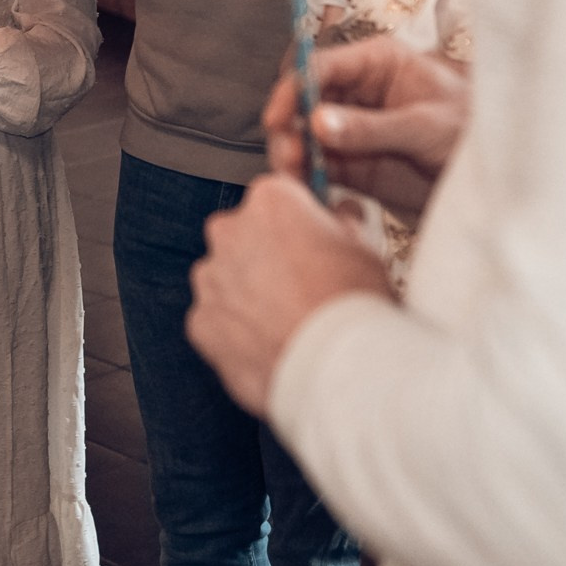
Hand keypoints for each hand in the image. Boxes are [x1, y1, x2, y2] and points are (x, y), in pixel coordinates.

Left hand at [188, 175, 392, 418]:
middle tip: (302, 286)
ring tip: (287, 320)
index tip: (311, 241)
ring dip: (249, 292)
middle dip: (267, 255)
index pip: (278, 197)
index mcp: (271, 201)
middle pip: (245, 235)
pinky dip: (236, 331)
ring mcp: (211, 278)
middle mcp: (230, 231)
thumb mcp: (365, 247)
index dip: (298, 222)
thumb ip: (341, 223)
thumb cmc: (352, 305)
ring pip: (227, 277)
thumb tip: (338, 216)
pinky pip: (217, 319)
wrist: (335, 368)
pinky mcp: (200, 322)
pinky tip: (269, 344)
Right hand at [264, 36, 470, 218]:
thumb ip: (372, 126)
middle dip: (288, 125)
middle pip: (303, 101)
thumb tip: (320, 123)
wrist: (500, 173)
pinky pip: (319, 168)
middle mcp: (357, 93)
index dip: (293, 88)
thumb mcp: (426, 124)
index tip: (281, 116)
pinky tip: (306, 188)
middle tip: (288, 152)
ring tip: (294, 173)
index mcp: (376, 64)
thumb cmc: (473, 129)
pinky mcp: (354, 164)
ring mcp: (353, 129)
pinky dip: (307, 178)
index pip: (321, 66)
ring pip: (305, 136)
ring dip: (293, 153)